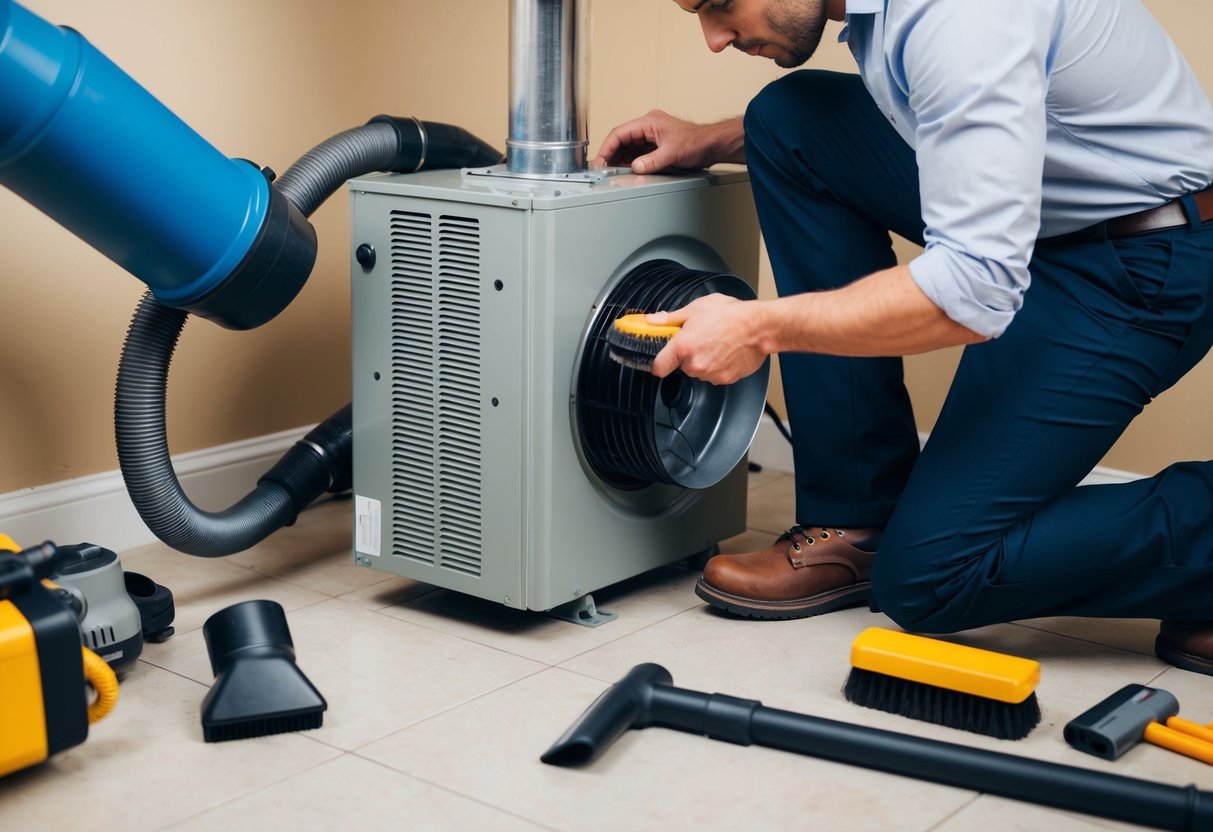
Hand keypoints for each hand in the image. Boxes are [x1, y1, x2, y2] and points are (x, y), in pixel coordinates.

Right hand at [593, 110, 743, 174]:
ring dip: (620, 160)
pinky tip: (627, 171)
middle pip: (621, 140)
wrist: (712, 145)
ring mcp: (651, 137)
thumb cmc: (697, 142)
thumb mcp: (672, 154)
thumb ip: (651, 161)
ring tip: (613, 173)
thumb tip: (635, 167)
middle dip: (611, 155)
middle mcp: (648, 127)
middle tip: (603, 170)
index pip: (620, 133)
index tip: (601, 161)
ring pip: (628, 148)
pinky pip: (637, 154)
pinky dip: (630, 163)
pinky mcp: (655, 146)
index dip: (607, 147)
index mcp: (649, 122)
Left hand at [649, 294, 768, 384]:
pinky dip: (719, 365)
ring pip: (700, 370)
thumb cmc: (732, 315)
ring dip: (704, 360)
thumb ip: (670, 318)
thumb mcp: (696, 308)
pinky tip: (726, 350)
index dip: (659, 362)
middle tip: (700, 338)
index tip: (662, 358)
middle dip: (688, 354)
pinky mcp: (725, 379)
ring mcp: (710, 374)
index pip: (658, 367)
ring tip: (716, 342)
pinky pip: (715, 374)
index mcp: (683, 347)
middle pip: (682, 366)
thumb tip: (653, 321)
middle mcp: (695, 364)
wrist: (760, 327)